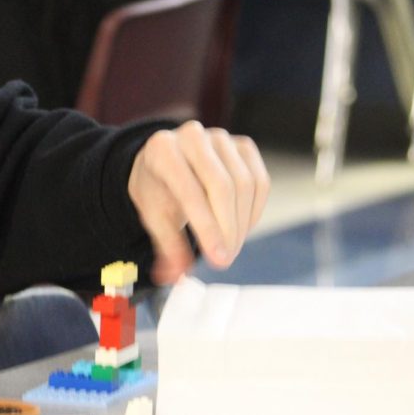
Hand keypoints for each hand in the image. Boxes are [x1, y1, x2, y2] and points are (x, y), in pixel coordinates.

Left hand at [127, 120, 269, 284]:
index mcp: (163, 150)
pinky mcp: (244, 145)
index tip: (218, 259)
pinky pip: (260, 182)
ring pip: (245, 185)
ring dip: (242, 225)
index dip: (207, 228)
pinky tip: (242, 229)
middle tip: (226, 259)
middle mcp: (192, 136)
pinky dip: (254, 211)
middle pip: (222, 187)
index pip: (190, 192)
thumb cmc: (159, 189)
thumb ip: (167, 246)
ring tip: (231, 248)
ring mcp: (221, 138)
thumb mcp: (154, 216)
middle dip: (227, 230)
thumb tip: (176, 278)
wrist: (167, 162)